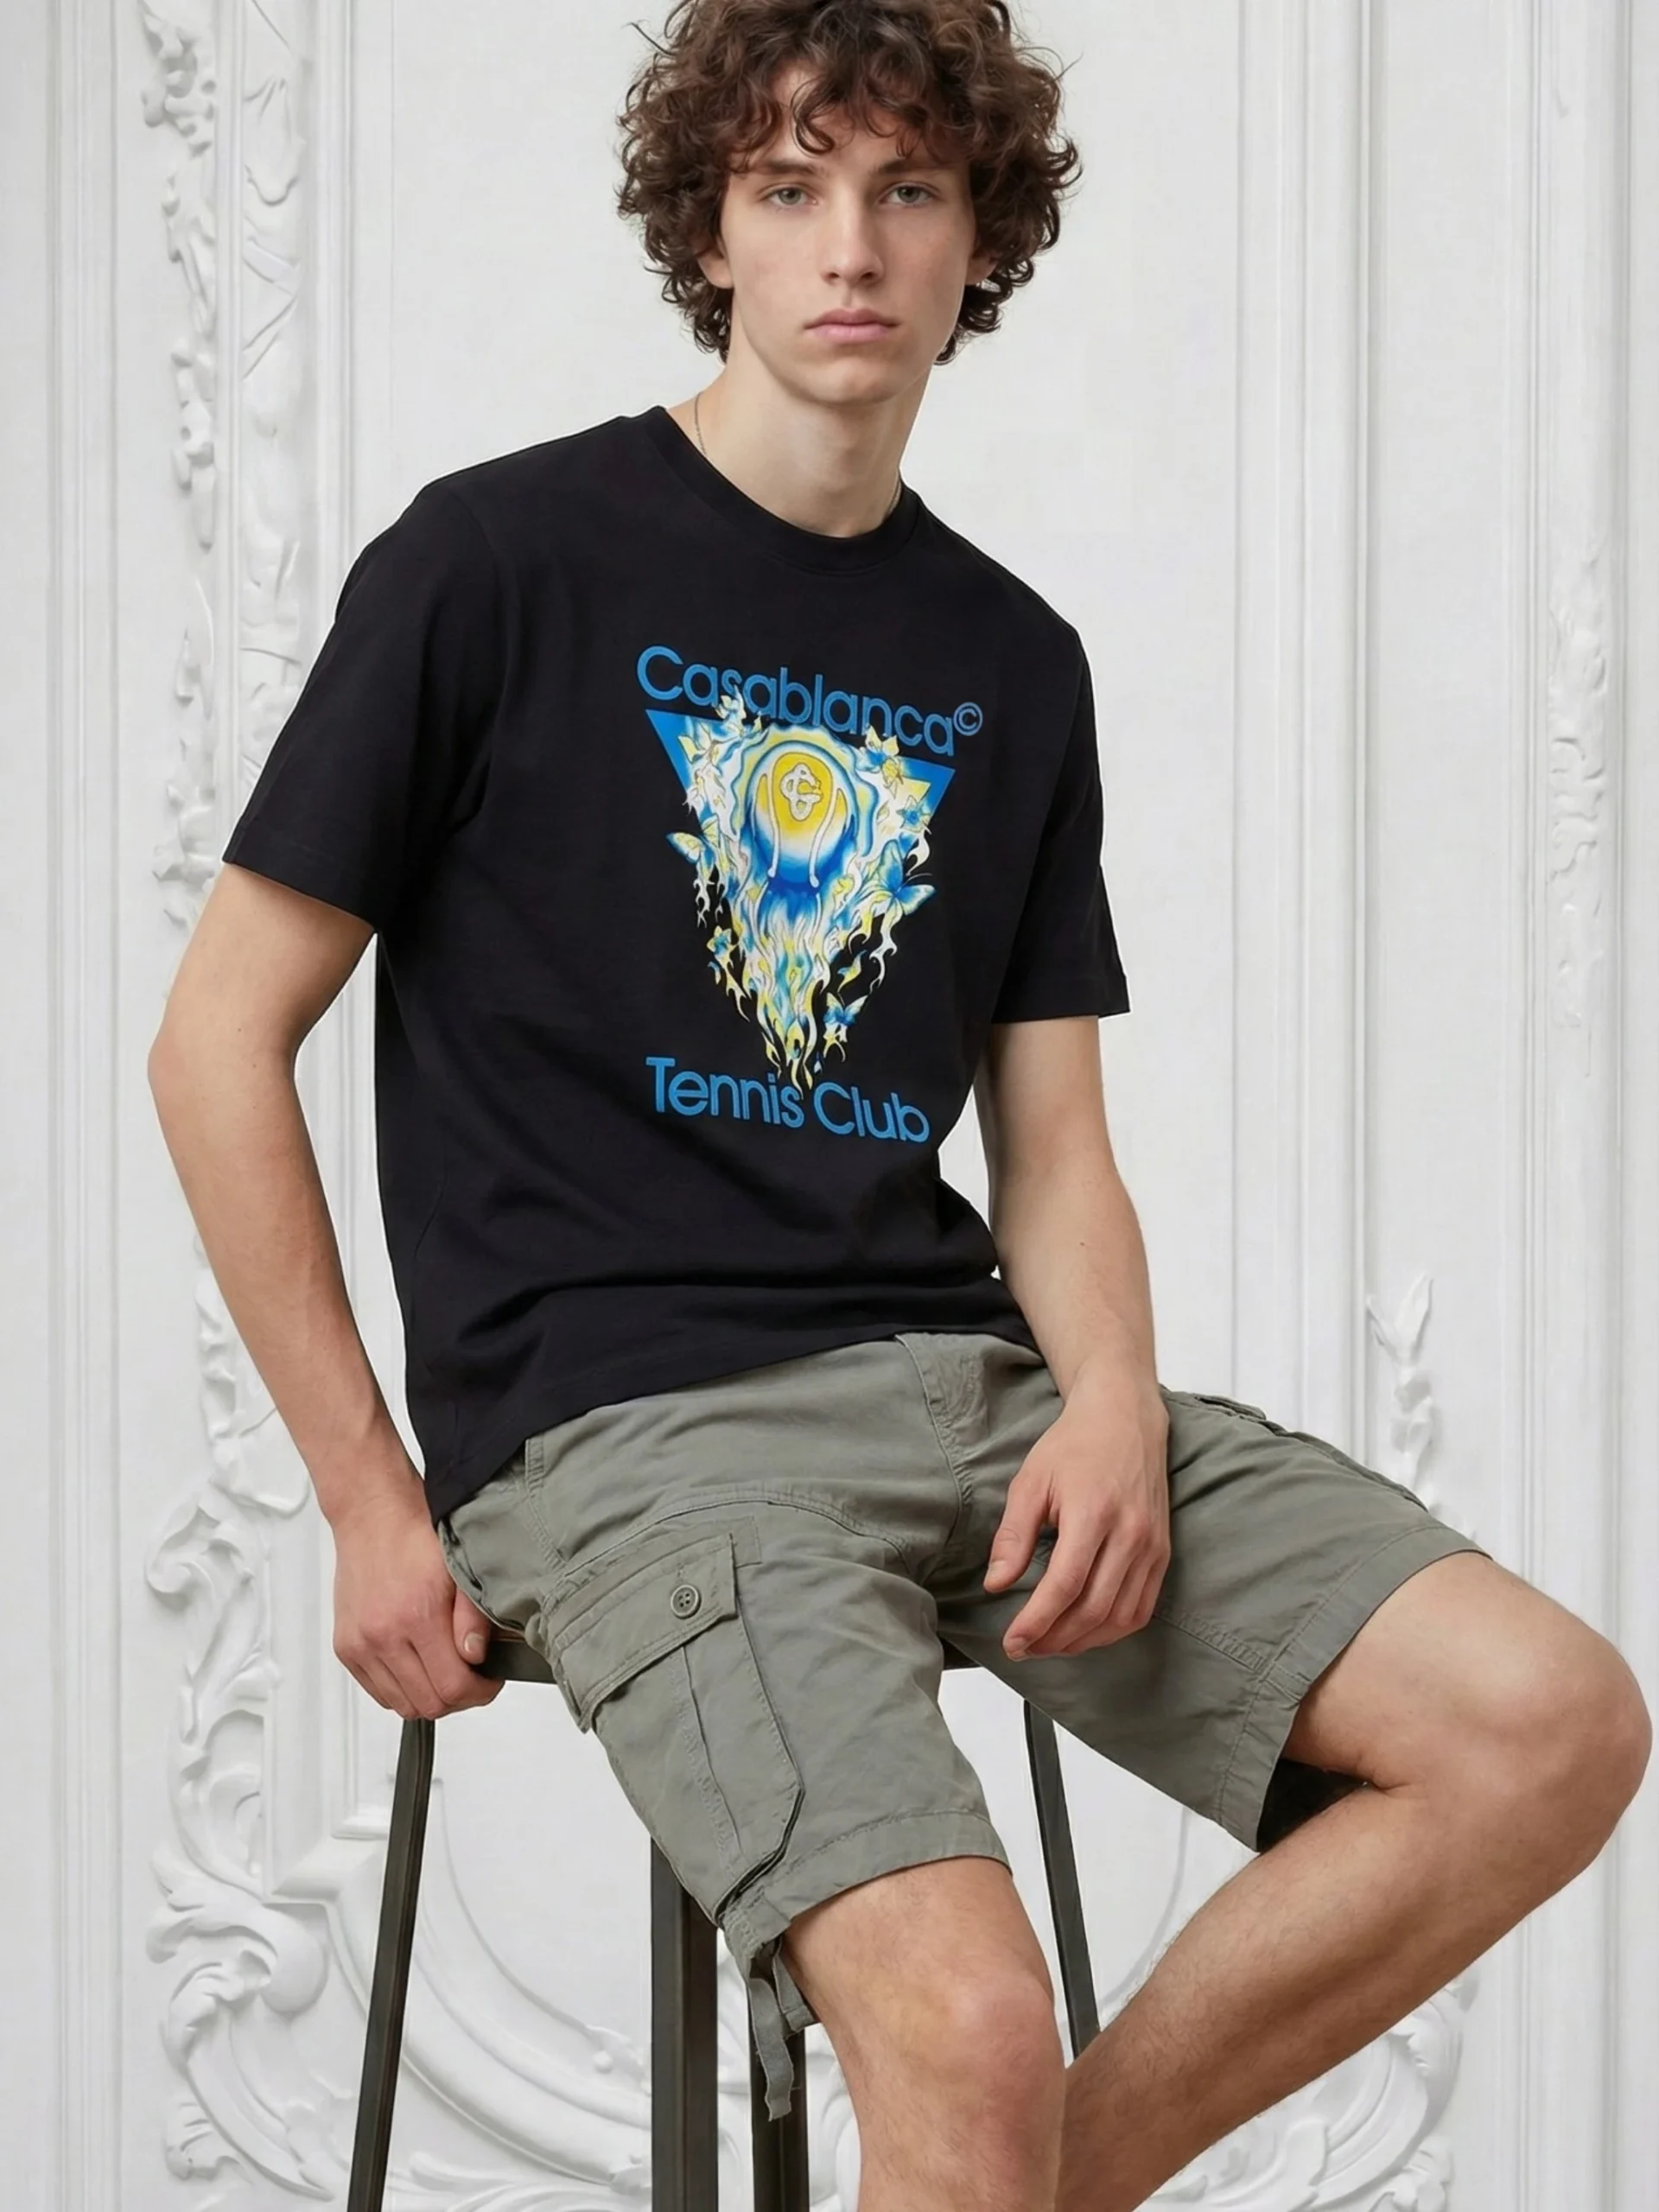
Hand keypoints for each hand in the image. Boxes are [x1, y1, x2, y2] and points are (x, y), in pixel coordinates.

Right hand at [330, 1488, 503, 1718]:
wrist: (372, 1515)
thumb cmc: (415, 1534)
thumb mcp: (459, 1570)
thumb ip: (472, 1619)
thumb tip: (477, 1658)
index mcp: (416, 1617)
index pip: (452, 1687)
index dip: (480, 1691)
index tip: (489, 1680)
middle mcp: (382, 1637)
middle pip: (427, 1704)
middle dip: (458, 1698)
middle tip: (472, 1678)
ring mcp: (360, 1646)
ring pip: (401, 1704)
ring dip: (429, 1697)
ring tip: (445, 1672)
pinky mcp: (346, 1648)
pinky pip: (377, 1692)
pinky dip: (401, 1690)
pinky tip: (418, 1667)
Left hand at [983, 1363, 1169, 1660]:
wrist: (1124, 1419)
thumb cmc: (1074, 1446)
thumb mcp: (1031, 1482)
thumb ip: (1014, 1536)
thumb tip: (996, 1584)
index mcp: (1094, 1513)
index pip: (1065, 1586)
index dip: (1037, 1621)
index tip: (1013, 1642)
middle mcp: (1130, 1534)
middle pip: (1093, 1609)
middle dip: (1054, 1639)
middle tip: (1024, 1649)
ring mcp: (1152, 1546)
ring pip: (1119, 1616)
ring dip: (1082, 1641)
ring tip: (1049, 1645)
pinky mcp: (1162, 1553)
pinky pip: (1141, 1608)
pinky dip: (1112, 1630)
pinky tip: (1085, 1632)